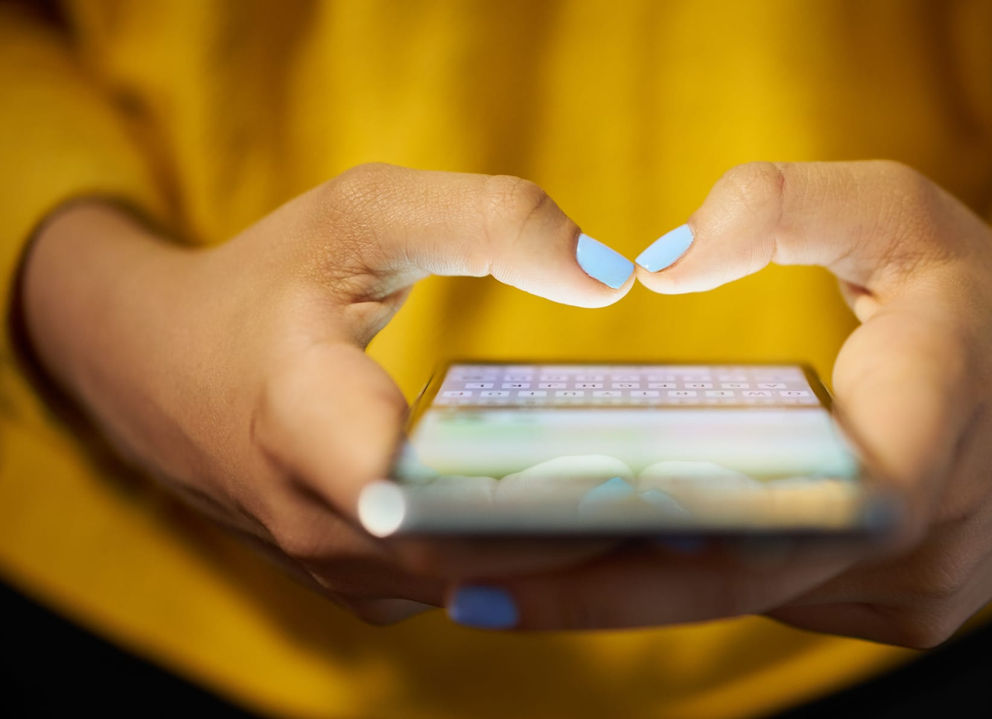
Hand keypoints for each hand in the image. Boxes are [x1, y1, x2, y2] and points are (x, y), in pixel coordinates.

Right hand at [20, 164, 635, 621]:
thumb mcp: (363, 213)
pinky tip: (612, 524)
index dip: (535, 498)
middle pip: (478, 556)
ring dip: (574, 558)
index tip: (640, 479)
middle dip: (592, 535)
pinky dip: (534, 563)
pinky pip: (464, 587)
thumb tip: (613, 274)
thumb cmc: (265, 281)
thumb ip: (488, 220)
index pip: (427, 494)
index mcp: (305, 423)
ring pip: (479, 586)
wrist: (154, 366)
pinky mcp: (361, 585)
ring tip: (686, 518)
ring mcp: (340, 571)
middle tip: (712, 502)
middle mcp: (320, 525)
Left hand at [445, 161, 991, 645]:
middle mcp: (919, 546)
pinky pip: (778, 597)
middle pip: (729, 583)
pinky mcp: (903, 613)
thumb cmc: (982, 294)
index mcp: (924, 436)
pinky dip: (696, 578)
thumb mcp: (898, 210)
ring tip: (505, 566)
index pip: (771, 520)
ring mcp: (913, 597)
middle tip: (455, 579)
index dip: (635, 553)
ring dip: (634, 586)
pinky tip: (611, 552)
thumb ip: (782, 206)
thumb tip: (660, 262)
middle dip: (590, 587)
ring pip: (747, 599)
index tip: (509, 563)